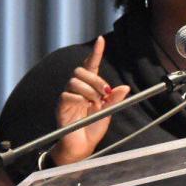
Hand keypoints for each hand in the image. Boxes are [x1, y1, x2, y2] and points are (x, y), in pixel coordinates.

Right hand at [49, 36, 130, 165]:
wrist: (82, 145)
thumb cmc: (94, 128)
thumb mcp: (109, 112)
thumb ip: (114, 100)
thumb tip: (125, 87)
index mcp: (90, 87)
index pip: (91, 65)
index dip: (96, 52)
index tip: (101, 40)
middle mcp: (77, 88)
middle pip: (82, 71)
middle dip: (96, 80)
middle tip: (105, 94)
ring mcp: (68, 95)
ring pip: (75, 81)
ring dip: (89, 92)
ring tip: (94, 105)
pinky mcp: (61, 105)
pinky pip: (68, 95)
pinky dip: (78, 100)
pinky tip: (83, 108)